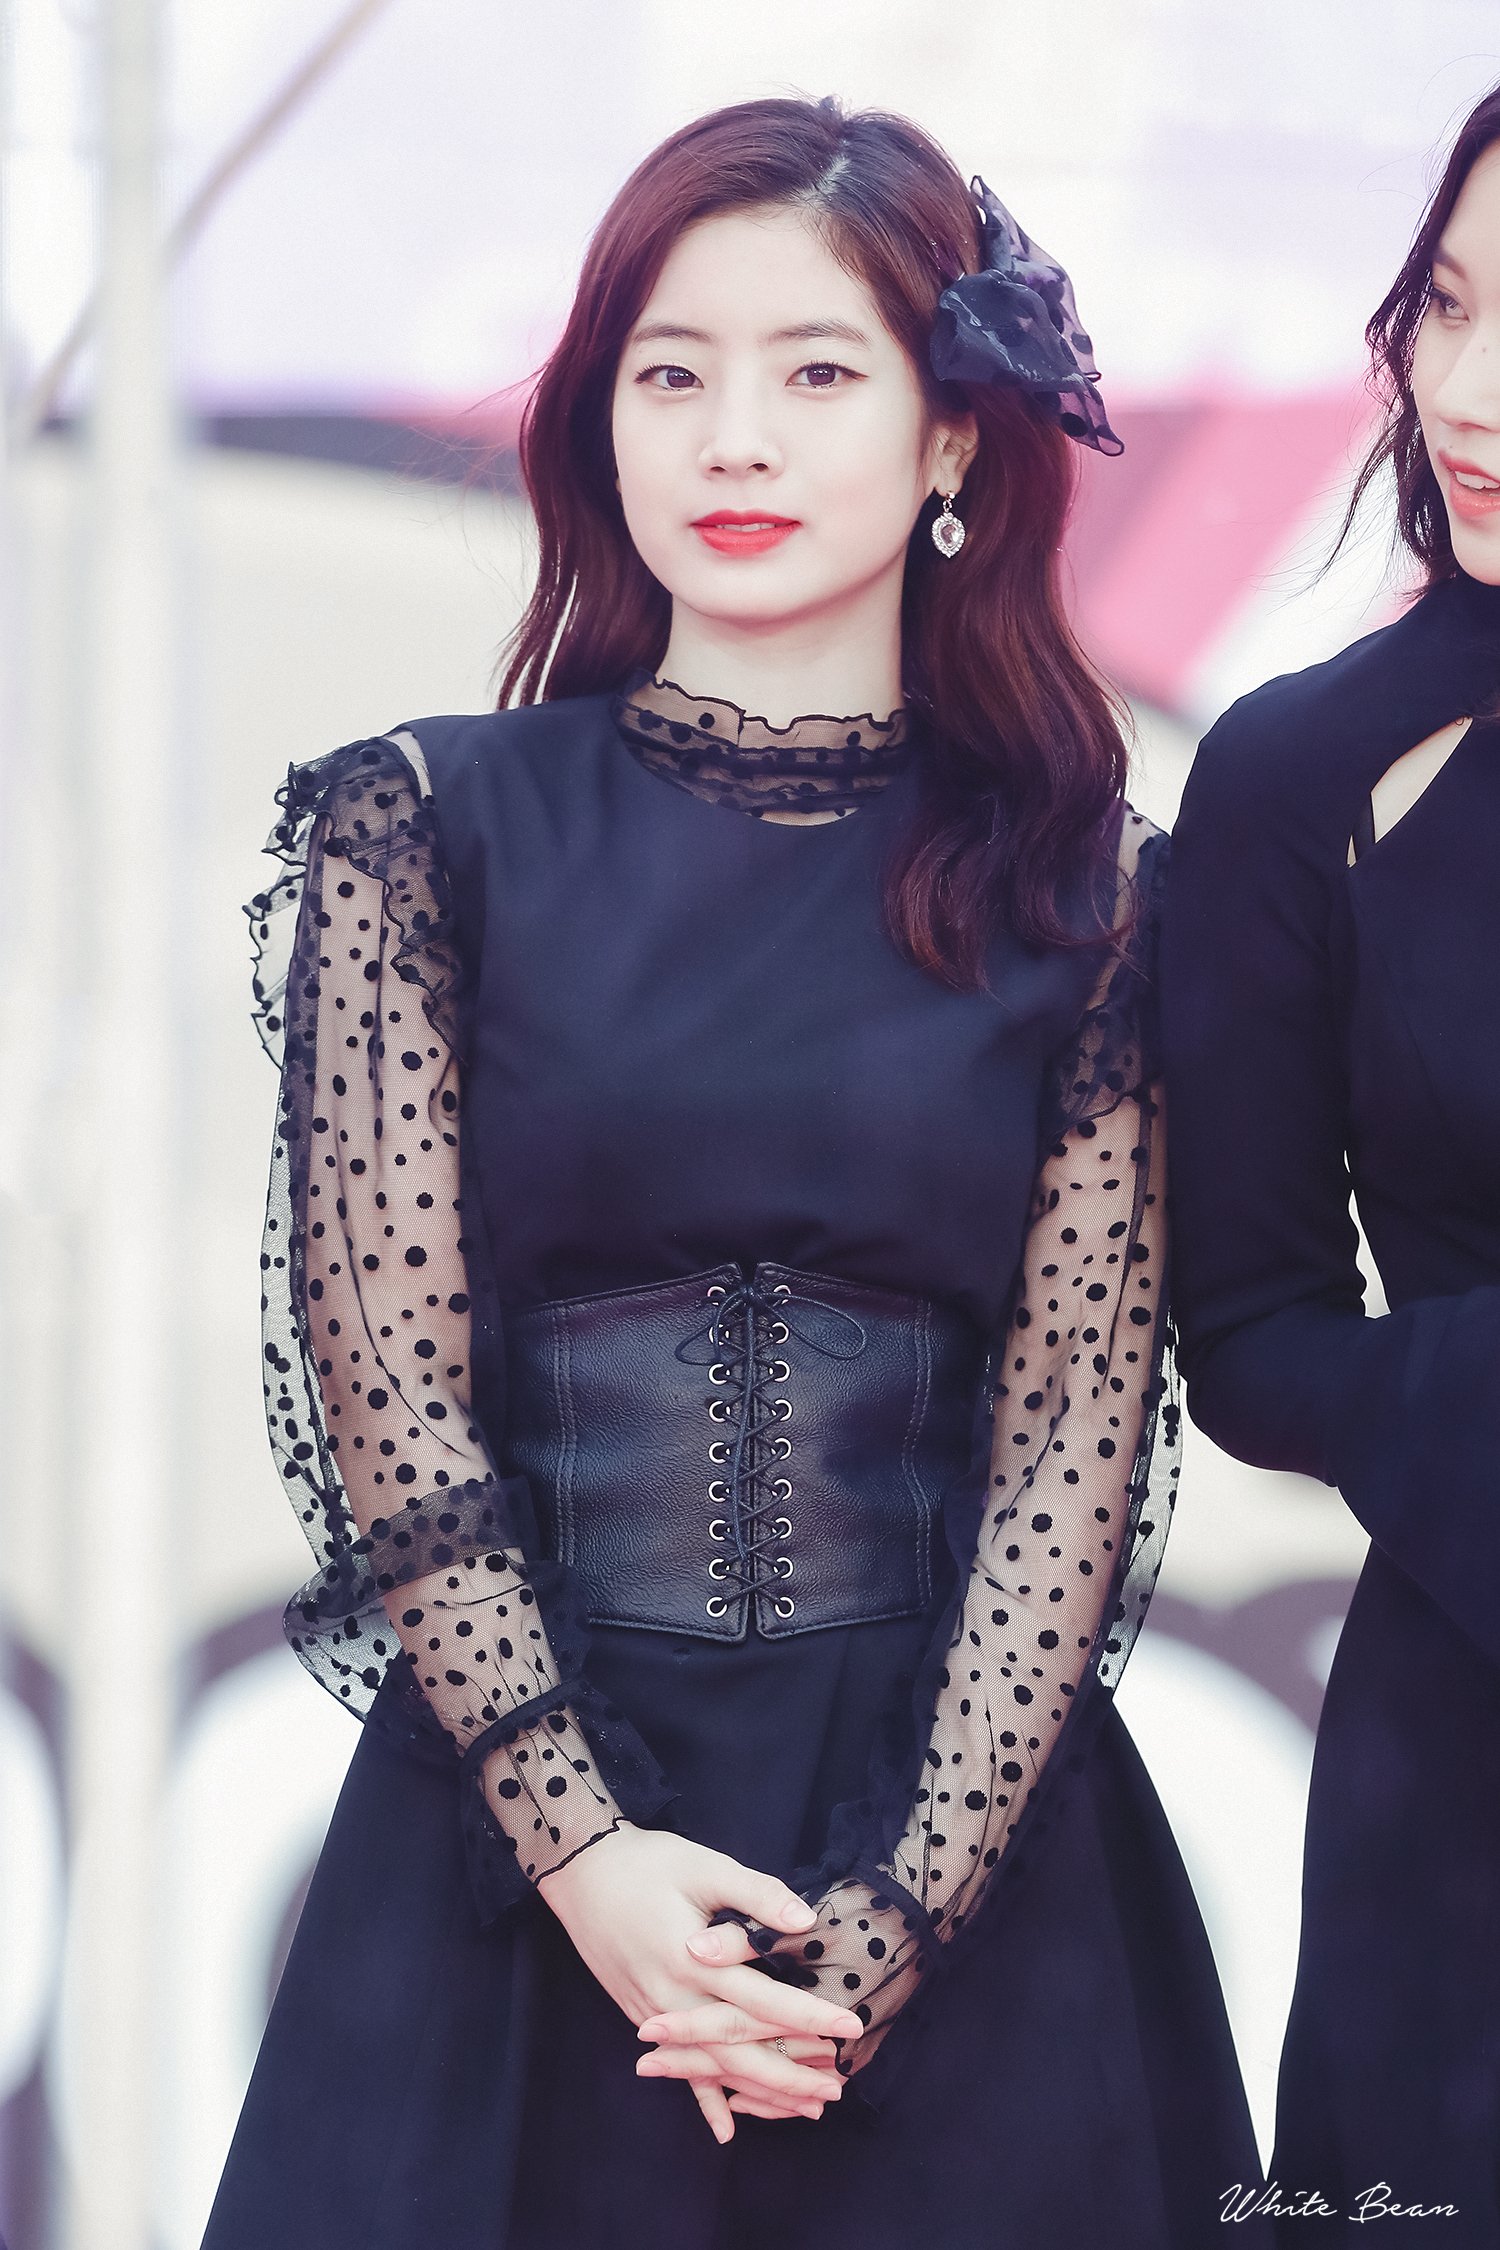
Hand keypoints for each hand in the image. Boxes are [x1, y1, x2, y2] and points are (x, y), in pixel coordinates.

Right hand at [537, 1825, 863, 2139]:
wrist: (581, 1874)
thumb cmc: (647, 1863)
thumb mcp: (704, 1867)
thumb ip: (755, 1895)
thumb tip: (805, 1922)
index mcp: (695, 1958)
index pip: (762, 1999)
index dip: (808, 2017)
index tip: (850, 2028)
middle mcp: (675, 1996)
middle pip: (741, 2047)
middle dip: (792, 2072)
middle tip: (838, 2088)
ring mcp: (656, 2012)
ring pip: (715, 2065)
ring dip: (761, 2090)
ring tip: (806, 2108)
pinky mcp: (642, 2014)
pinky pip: (680, 2066)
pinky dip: (702, 2099)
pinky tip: (725, 2130)